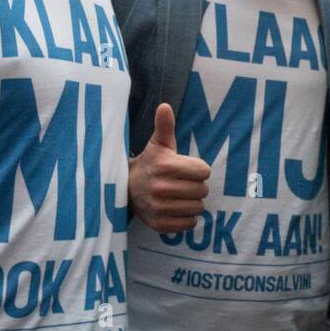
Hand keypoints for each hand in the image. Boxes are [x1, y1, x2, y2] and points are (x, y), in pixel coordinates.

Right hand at [128, 103, 209, 232]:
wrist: (125, 189)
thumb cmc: (150, 164)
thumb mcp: (157, 144)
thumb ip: (165, 126)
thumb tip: (165, 106)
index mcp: (166, 166)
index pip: (204, 171)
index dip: (198, 170)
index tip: (186, 169)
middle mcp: (162, 188)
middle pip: (203, 190)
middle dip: (196, 186)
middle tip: (182, 184)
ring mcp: (159, 208)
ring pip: (198, 208)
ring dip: (192, 203)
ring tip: (179, 196)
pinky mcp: (159, 224)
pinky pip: (189, 224)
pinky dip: (186, 218)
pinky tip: (175, 209)